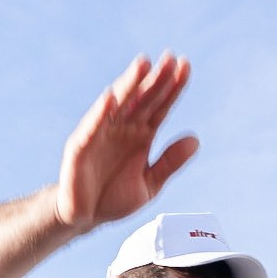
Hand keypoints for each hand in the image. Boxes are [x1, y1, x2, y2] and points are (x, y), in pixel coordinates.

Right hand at [56, 54, 197, 231]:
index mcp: (141, 135)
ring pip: (118, 105)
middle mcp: (122, 128)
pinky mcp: (81, 147)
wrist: (85, 218)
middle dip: (156, 79)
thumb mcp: (150, 184)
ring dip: (130, 84)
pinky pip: (92, 127)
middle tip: (170, 59)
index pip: (160, 105)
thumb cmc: (114, 197)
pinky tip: (110, 97)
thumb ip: (170, 162)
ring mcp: (101, 134)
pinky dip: (100, 112)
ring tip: (143, 65)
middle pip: (142, 99)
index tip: (186, 66)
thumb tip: (195, 140)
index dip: (173, 87)